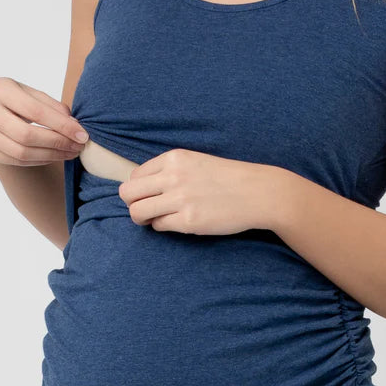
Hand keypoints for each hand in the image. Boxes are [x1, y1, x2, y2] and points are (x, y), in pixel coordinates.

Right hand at [0, 76, 88, 166]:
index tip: (83, 134)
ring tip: (70, 153)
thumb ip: (50, 105)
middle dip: (58, 143)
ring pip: (21, 153)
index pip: (36, 112)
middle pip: (27, 136)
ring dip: (51, 156)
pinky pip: (15, 161)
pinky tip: (54, 156)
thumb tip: (74, 125)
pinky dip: (38, 161)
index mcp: (0, 90)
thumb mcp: (27, 91)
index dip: (62, 126)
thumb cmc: (9, 95)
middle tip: (79, 147)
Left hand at [118, 148, 282, 235]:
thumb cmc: (228, 178)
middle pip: (128, 193)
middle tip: (145, 210)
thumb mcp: (195, 161)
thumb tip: (142, 187)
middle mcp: (174, 176)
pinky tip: (177, 222)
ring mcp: (181, 199)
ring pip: (137, 212)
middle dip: (133, 204)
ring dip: (142, 218)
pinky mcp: (189, 221)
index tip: (148, 195)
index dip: (138, 189)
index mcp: (174, 158)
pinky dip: (162, 226)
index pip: (135, 175)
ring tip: (155, 219)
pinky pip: (158, 226)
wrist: (258, 192)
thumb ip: (170, 170)